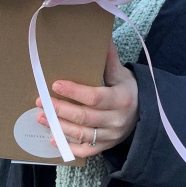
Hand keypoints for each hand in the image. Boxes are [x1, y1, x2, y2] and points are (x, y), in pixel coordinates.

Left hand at [36, 40, 138, 158]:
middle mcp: (116, 120)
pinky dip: (68, 147)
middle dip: (60, 109)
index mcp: (121, 99)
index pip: (95, 97)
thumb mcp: (122, 74)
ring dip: (59, 126)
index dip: (74, 92)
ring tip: (40, 117)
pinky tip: (53, 138)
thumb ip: (110, 59)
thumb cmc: (128, 90)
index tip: (55, 85)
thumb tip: (104, 36)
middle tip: (40, 101)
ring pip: (82, 134)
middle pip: (84, 117)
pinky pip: (85, 150)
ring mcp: (111, 136)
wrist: (145, 114)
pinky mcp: (105, 147)